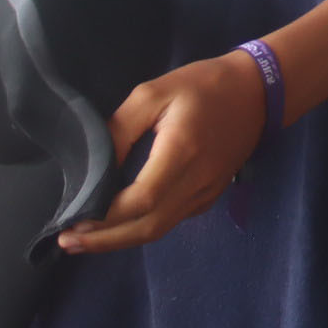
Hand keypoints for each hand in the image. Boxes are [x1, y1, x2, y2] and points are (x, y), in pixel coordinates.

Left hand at [58, 51, 265, 253]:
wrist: (258, 91)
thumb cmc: (202, 85)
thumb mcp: (153, 93)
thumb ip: (120, 129)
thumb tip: (95, 168)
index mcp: (182, 151)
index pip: (141, 200)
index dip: (105, 217)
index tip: (73, 221)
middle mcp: (197, 180)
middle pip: (149, 227)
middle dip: (106, 240)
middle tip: (69, 242)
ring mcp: (207, 191)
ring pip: (160, 229)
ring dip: (121, 239)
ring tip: (86, 240)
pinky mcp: (210, 194)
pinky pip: (172, 220)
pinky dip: (142, 227)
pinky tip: (120, 224)